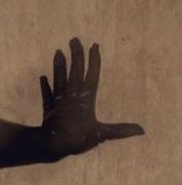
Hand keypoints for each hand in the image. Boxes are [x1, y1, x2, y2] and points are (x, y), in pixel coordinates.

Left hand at [39, 37, 143, 158]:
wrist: (53, 145)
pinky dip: (45, 86)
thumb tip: (142, 131)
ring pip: (59, 79)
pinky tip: (42, 77)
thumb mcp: (102, 134)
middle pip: (74, 71)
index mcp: (86, 98)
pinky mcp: (48, 110)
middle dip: (75, 55)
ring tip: (57, 52)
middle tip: (74, 39)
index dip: (93, 60)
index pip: (91, 74)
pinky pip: (46, 95)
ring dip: (59, 66)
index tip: (94, 45)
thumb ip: (120, 130)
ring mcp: (58, 102)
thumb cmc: (78, 138)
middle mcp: (72, 96)